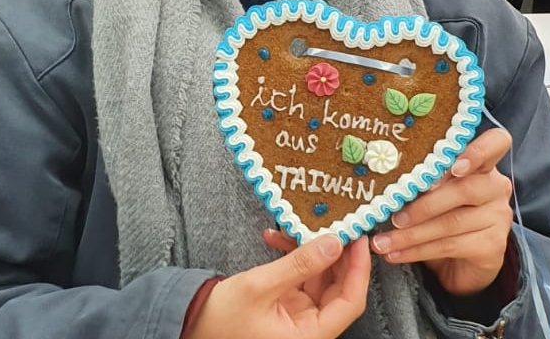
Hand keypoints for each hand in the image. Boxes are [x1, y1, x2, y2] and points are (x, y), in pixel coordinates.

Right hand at [184, 233, 370, 338]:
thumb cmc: (221, 318)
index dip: (358, 269)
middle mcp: (309, 327)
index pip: (350, 302)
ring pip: (319, 278)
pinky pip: (299, 276)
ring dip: (310, 250)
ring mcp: (298, 315)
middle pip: (338, 288)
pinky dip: (291, 256)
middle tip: (334, 222)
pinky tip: (274, 238)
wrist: (190, 324)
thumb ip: (299, 264)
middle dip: (335, 254)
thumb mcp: (260, 287)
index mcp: (310, 335)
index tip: (358, 239)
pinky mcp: (285, 303)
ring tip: (296, 226)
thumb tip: (334, 243)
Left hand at [371, 128, 513, 296]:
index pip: (496, 143)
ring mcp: (498, 217)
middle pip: (464, 189)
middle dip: (423, 205)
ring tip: (383, 242)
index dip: (478, 151)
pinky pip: (450, 245)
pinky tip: (396, 254)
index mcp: (483, 164)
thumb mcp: (434, 194)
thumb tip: (388, 182)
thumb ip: (424, 181)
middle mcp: (496, 187)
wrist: (463, 264)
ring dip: (411, 234)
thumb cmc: (443, 217)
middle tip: (393, 217)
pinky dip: (417, 251)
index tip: (454, 165)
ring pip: (451, 222)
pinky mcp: (493, 245)